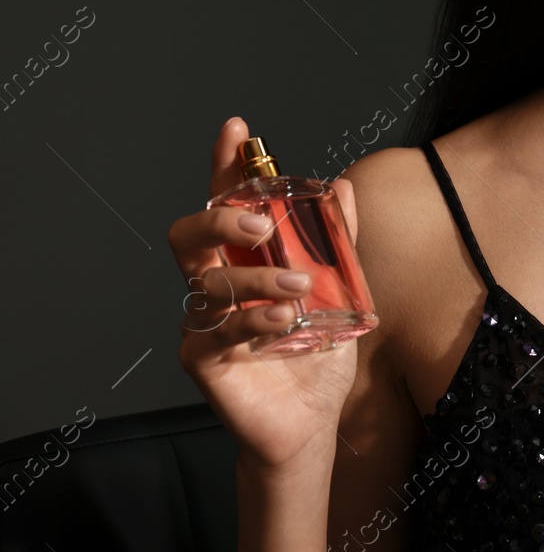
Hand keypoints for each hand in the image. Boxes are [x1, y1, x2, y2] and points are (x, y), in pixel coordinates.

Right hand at [169, 116, 362, 474]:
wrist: (311, 422)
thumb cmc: (315, 355)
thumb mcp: (341, 292)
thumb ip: (339, 242)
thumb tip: (343, 186)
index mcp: (244, 260)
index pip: (227, 203)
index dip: (226, 165)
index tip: (238, 129)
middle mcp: (216, 285)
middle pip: (191, 235)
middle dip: (221, 219)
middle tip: (261, 224)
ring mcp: (203, 321)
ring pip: (211, 283)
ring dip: (258, 279)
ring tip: (301, 288)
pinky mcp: (203, 358)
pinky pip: (219, 330)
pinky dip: (253, 320)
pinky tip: (285, 320)